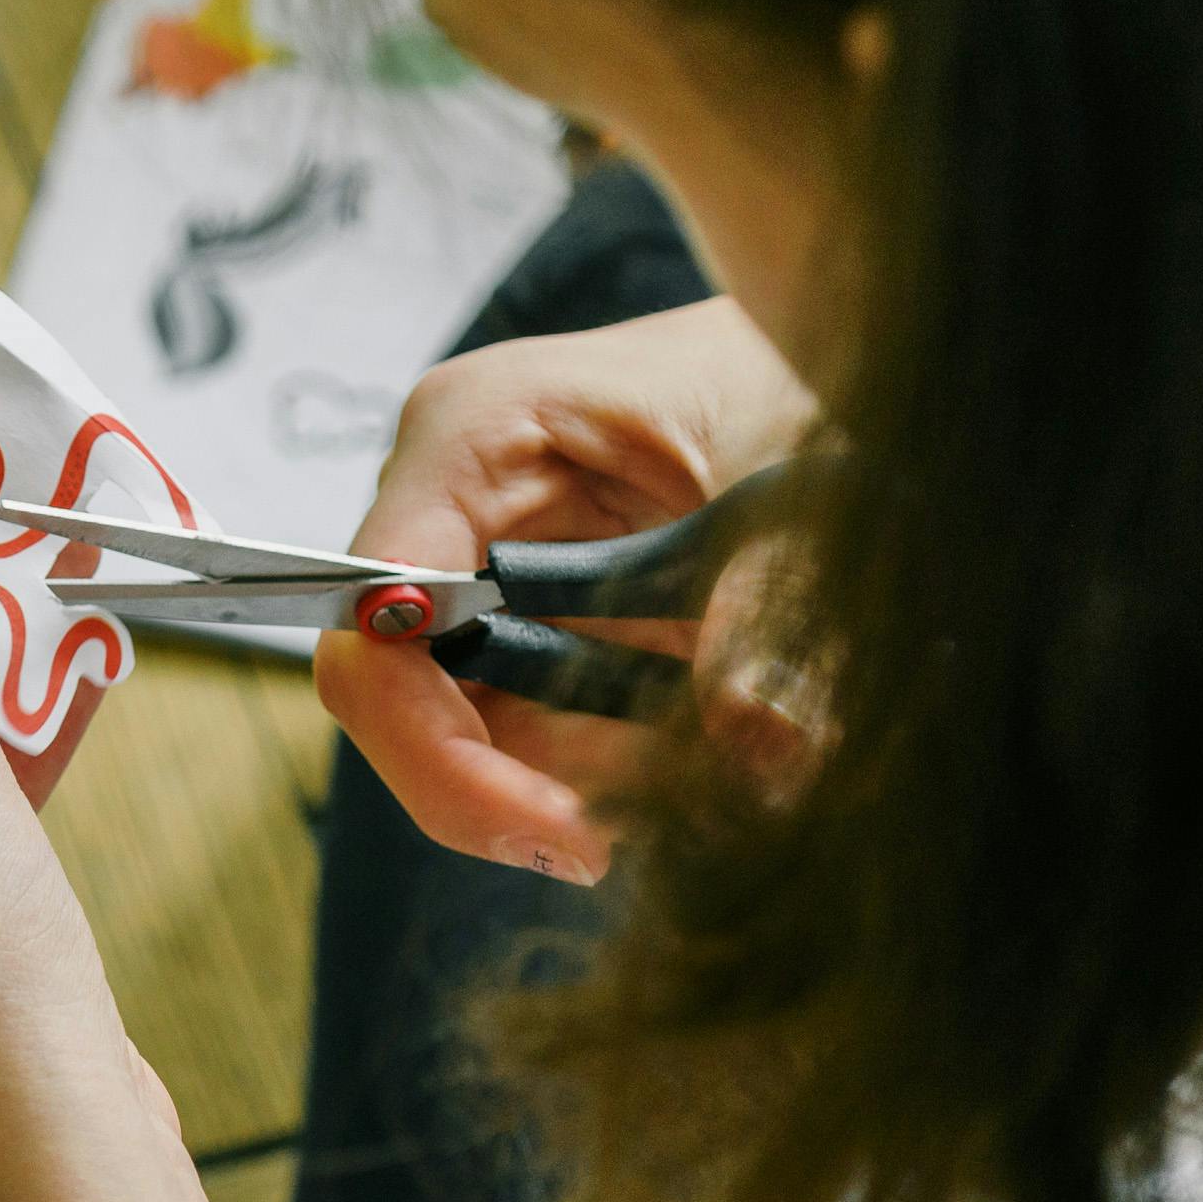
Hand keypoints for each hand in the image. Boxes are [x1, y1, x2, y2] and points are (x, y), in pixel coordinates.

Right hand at [316, 299, 817, 881]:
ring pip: (470, 738)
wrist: (824, 351)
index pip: (378, 626)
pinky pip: (535, 733)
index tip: (564, 832)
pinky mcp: (534, 621)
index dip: (438, 750)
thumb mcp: (780, 484)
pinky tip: (691, 771)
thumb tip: (765, 757)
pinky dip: (608, 776)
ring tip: (698, 800)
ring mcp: (482, 571)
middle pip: (404, 705)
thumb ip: (756, 619)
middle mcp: (448, 510)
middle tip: (627, 851)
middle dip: (514, 795)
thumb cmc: (780, 365)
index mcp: (469, 437)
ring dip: (576, 794)